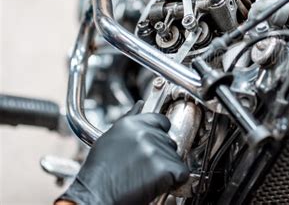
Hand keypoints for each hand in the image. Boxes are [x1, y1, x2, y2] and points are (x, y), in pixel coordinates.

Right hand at [58, 102, 188, 204]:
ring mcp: (156, 150)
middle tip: (144, 167)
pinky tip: (156, 183)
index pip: (162, 120)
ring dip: (166, 168)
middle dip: (161, 154)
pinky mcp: (164, 167)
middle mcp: (145, 133)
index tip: (153, 147)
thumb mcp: (109, 138)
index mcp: (132, 124)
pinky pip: (181, 172)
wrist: (95, 196)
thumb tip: (140, 105)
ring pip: (175, 157)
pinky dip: (174, 181)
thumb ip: (130, 119)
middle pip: (169, 141)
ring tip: (145, 176)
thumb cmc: (99, 173)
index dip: (160, 135)